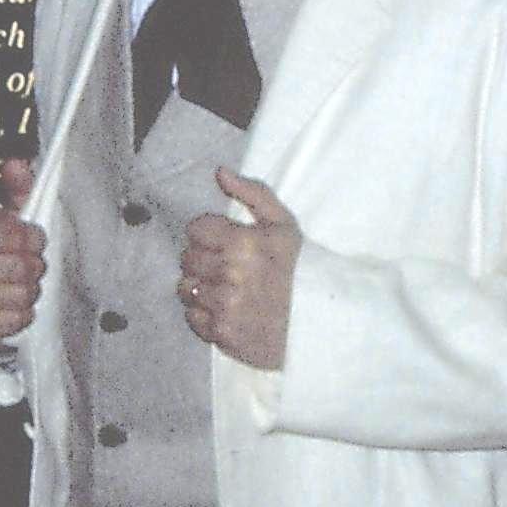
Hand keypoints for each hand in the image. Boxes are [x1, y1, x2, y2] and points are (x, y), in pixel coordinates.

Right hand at [0, 155, 47, 346]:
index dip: (33, 239)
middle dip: (33, 268)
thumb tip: (18, 162)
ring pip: (25, 295)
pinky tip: (9, 306)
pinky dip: (19, 315)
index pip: (22, 235)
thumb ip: (14, 191)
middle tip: (23, 267)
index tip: (28, 241)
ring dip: (27, 292)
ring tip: (15, 286)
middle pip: (27, 268)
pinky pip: (16, 321)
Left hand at [179, 167, 297, 370]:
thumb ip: (252, 193)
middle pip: (187, 258)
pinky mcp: (222, 333)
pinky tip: (224, 309)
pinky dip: (203, 313)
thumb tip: (219, 172)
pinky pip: (192, 317)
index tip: (222, 242)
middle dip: (202, 259)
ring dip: (200, 286)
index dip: (206, 234)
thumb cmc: (300, 269)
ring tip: (224, 288)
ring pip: (186, 288)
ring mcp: (225, 306)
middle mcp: (230, 274)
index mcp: (243, 243)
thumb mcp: (283, 225)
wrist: (320, 322)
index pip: (195, 230)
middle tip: (224, 267)